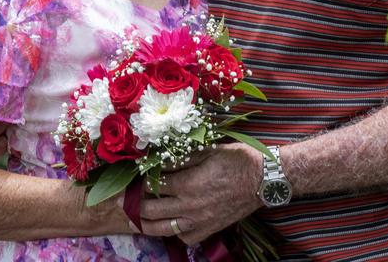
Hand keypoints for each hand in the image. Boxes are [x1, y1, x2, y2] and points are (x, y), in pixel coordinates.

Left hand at [138, 143, 263, 244]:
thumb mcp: (206, 150)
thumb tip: (159, 158)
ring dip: (146, 223)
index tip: (135, 176)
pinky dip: (174, 232)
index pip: (151, 185)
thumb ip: (180, 157)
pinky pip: (184, 237)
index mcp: (185, 183)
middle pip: (149, 210)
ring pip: (162, 229)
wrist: (263, 180)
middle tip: (124, 199)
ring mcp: (198, 221)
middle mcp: (188, 206)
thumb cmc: (237, 160)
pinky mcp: (209, 229)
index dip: (139, 180)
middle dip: (134, 204)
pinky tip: (172, 223)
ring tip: (136, 217)